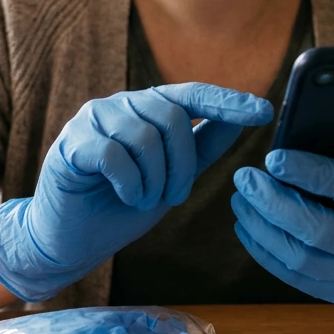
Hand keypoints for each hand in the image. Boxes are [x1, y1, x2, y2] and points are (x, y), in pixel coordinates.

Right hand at [0, 83, 272, 300]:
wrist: (70, 239)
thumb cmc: (119, 206)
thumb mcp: (172, 178)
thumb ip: (202, 147)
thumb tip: (239, 118)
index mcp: (146, 110)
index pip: (192, 94)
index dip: (228, 101)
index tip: (263, 112)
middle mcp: (120, 106)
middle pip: (171, 118)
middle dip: (182, 166)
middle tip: (172, 197)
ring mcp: (93, 120)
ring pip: (144, 137)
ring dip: (155, 180)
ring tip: (144, 200)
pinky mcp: (72, 143)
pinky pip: (115, 155)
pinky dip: (130, 184)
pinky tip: (126, 197)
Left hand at [230, 109, 333, 309]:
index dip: (310, 173)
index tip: (274, 157)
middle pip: (318, 231)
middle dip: (275, 204)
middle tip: (245, 178)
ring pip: (302, 259)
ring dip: (264, 230)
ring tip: (241, 200)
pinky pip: (297, 279)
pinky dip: (267, 255)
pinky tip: (249, 229)